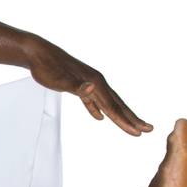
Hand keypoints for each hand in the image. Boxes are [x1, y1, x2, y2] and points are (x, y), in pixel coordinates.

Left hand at [24, 38, 151, 135]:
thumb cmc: (48, 67)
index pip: (113, 107)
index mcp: (95, 83)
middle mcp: (96, 82)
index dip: (125, 121)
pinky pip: (93, 100)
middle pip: (117, 105)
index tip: (139, 133)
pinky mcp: (78, 84)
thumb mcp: (60, 79)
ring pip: (108, 103)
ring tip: (131, 125)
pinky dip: (97, 109)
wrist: (38, 53)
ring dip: (119, 115)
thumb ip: (76, 86)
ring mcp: (88, 83)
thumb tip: (91, 88)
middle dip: (132, 118)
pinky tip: (99, 117)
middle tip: (148, 130)